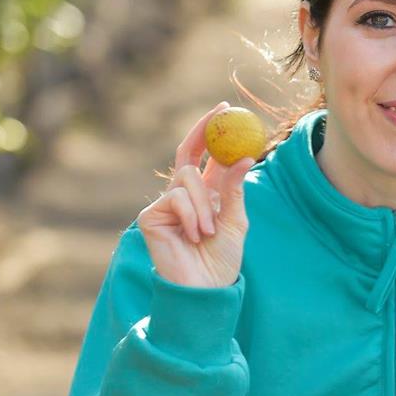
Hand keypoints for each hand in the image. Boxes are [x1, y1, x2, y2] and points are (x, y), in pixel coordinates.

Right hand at [137, 102, 255, 287]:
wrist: (204, 288)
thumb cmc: (222, 259)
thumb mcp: (236, 221)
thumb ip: (235, 190)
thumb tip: (244, 156)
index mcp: (206, 194)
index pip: (206, 155)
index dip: (212, 131)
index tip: (226, 107)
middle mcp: (184, 195)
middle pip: (186, 153)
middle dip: (202, 131)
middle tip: (220, 115)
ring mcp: (165, 204)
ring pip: (186, 179)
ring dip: (204, 204)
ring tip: (209, 231)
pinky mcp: (151, 216)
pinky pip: (175, 199)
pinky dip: (190, 215)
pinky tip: (193, 236)